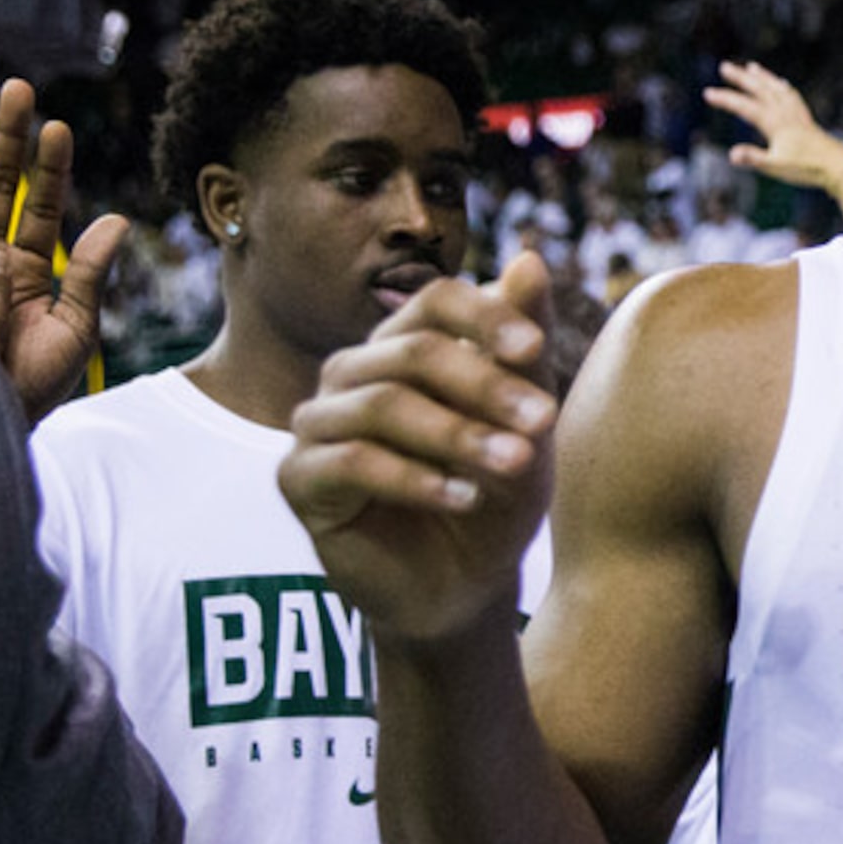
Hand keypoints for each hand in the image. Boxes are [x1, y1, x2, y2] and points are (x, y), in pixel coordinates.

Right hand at [279, 253, 560, 644]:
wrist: (465, 585)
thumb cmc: (495, 494)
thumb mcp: (525, 422)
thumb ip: (523, 347)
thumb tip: (530, 258)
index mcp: (403, 347)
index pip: (435, 301)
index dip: (485, 318)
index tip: (536, 350)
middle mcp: (352, 373)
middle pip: (412, 352)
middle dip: (485, 386)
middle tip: (544, 422)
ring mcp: (318, 423)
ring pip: (383, 405)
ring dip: (458, 434)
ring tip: (514, 463)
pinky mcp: (298, 479)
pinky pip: (350, 463)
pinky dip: (414, 479)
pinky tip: (464, 498)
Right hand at [703, 60, 842, 234]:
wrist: (838, 167)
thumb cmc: (807, 169)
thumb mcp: (776, 167)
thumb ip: (753, 159)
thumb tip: (731, 154)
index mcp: (775, 123)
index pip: (745, 107)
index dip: (726, 99)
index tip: (708, 93)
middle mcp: (785, 114)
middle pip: (760, 90)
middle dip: (741, 78)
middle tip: (725, 67)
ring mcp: (797, 115)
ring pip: (777, 89)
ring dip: (764, 78)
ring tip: (752, 67)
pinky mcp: (806, 120)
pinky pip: (792, 97)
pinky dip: (783, 88)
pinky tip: (782, 85)